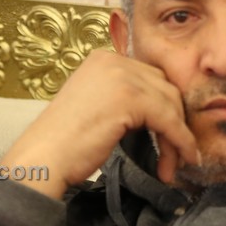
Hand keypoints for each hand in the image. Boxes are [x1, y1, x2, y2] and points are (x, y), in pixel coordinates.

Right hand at [0, 50, 199, 197]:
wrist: (44, 157)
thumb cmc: (66, 142)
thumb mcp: (96, 105)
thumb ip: (123, 98)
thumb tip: (161, 112)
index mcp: (103, 59)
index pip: (151, 78)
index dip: (165, 108)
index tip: (170, 136)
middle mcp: (113, 60)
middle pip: (165, 88)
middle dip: (175, 122)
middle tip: (175, 154)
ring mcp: (122, 76)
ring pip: (171, 105)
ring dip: (178, 137)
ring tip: (173, 166)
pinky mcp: (130, 98)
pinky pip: (169, 120)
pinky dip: (180, 142)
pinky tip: (181, 160)